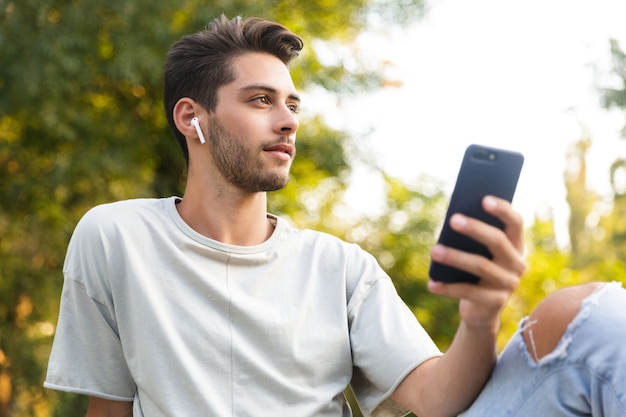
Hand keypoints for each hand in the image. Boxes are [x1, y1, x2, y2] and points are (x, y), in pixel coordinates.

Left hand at [428, 195, 525, 329]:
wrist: (481, 311)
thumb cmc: (474, 272)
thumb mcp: (476, 253)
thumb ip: (472, 237)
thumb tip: (452, 219)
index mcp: (515, 245)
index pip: (515, 223)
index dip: (502, 210)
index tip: (483, 198)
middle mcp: (517, 264)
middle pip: (498, 241)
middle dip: (475, 229)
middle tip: (452, 219)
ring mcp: (508, 284)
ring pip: (481, 266)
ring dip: (455, 257)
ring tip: (433, 250)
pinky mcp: (495, 303)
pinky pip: (469, 292)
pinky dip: (447, 287)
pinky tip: (431, 283)